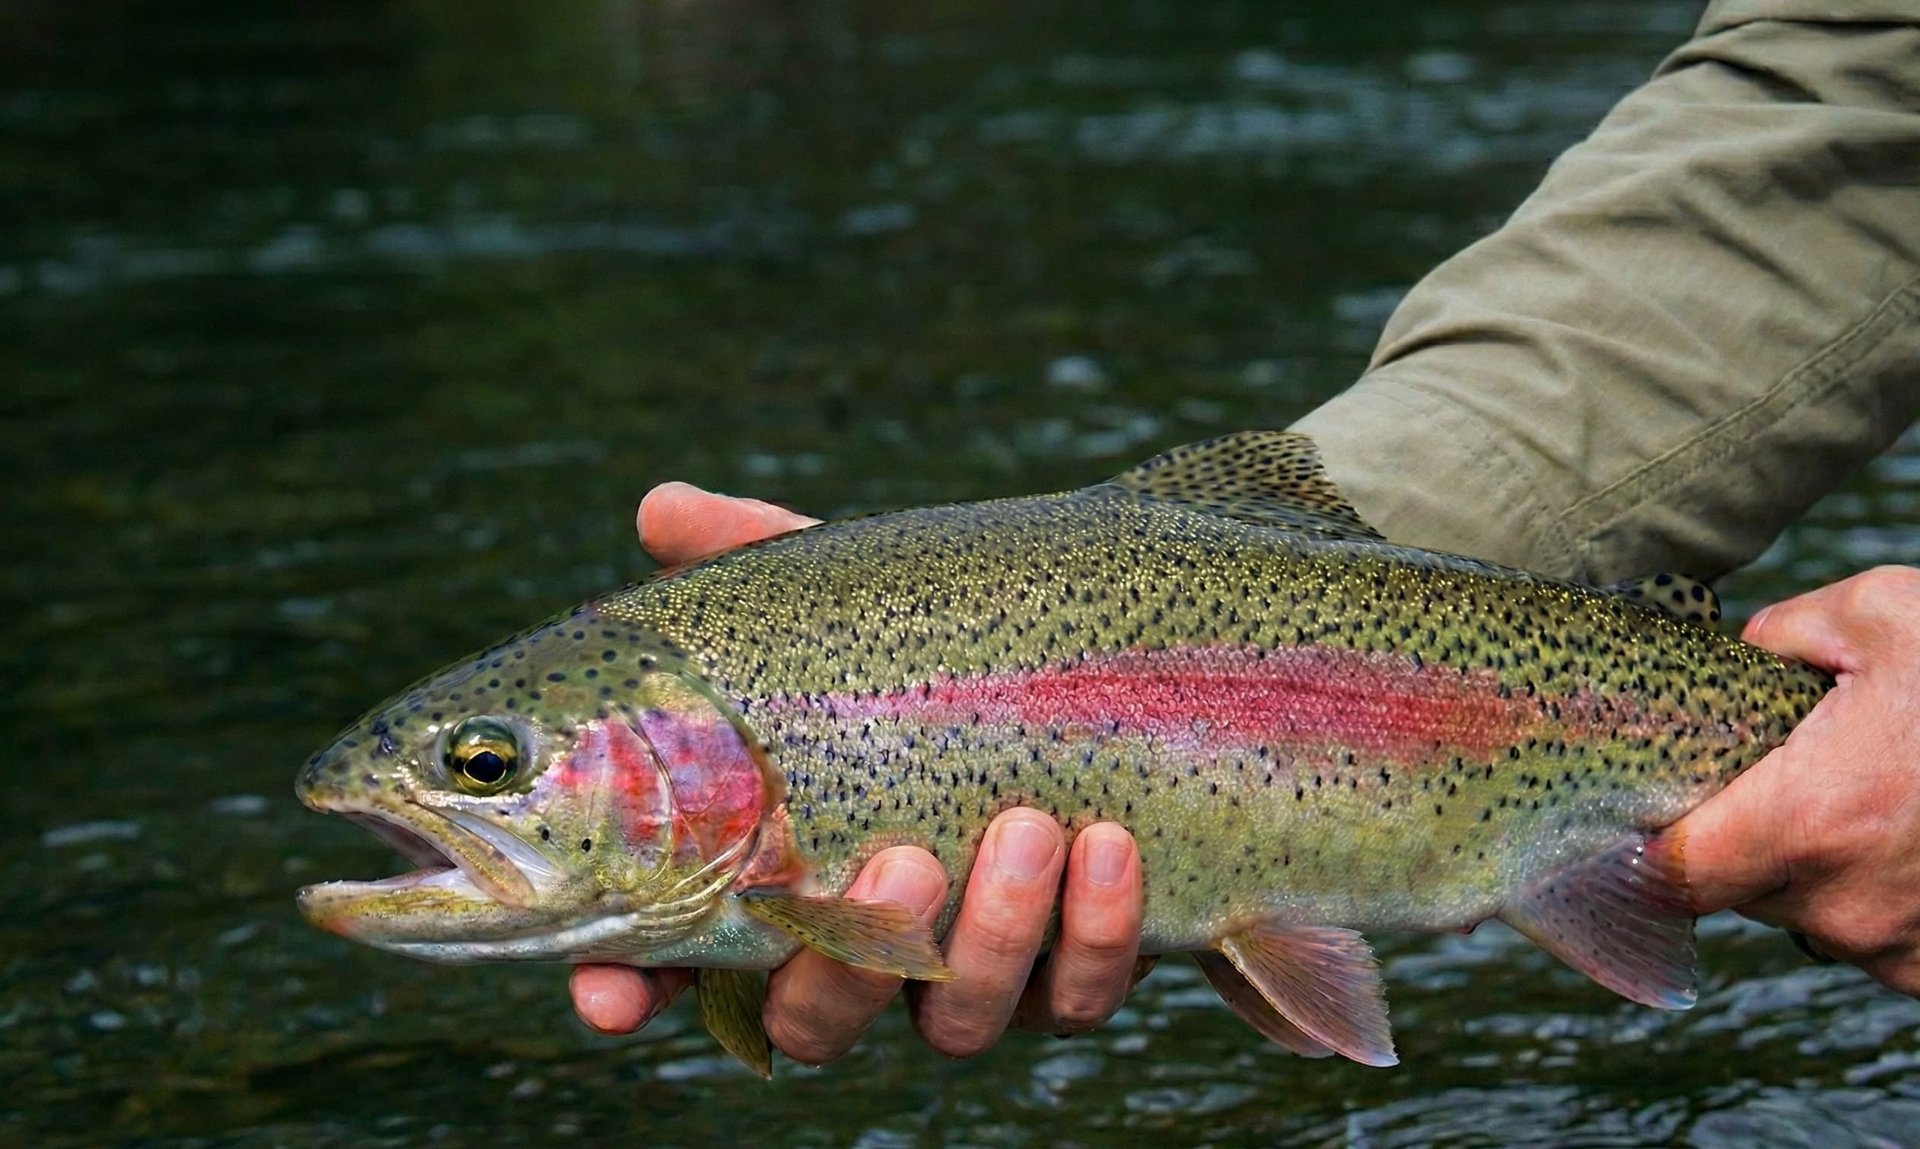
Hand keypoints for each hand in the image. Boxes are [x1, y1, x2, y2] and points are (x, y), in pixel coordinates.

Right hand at [570, 482, 1147, 1061]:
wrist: (1128, 674)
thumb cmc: (942, 643)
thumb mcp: (853, 596)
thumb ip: (757, 558)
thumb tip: (663, 509)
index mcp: (782, 872)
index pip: (675, 964)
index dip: (629, 991)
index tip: (608, 996)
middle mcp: (865, 948)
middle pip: (811, 1021)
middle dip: (847, 968)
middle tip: (903, 861)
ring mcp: (969, 974)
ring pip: (953, 1022)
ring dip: (990, 936)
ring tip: (1026, 824)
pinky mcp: (1073, 977)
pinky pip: (1076, 997)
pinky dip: (1093, 933)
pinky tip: (1109, 844)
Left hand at [1673, 566, 1919, 993]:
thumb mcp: (1879, 613)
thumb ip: (1779, 635)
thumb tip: (1737, 652)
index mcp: (1809, 822)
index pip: (1668, 873)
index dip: (1640, 844)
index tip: (1641, 811)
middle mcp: (1847, 906)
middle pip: (1734, 893)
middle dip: (1737, 838)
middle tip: (1773, 777)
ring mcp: (1900, 951)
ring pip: (1804, 916)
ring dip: (1811, 868)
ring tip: (1864, 797)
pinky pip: (1871, 940)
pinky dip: (1874, 894)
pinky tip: (1907, 836)